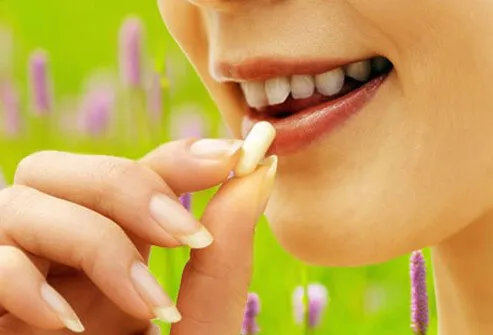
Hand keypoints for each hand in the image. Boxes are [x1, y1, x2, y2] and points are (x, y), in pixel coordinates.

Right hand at [0, 138, 275, 334]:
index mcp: (110, 255)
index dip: (176, 156)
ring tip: (147, 305)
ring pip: (23, 198)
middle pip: (66, 169)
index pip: (132, 173)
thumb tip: (260, 175)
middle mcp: (58, 256)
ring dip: (95, 238)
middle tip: (186, 236)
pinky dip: (30, 281)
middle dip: (128, 186)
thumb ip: (221, 261)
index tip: (233, 156)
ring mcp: (13, 276)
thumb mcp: (196, 330)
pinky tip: (74, 329)